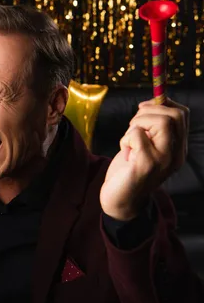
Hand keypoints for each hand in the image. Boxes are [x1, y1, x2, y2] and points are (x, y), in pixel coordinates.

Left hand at [100, 98, 188, 220]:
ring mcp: (164, 160)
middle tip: (133, 126)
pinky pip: (138, 135)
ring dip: (136, 124)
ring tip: (129, 140)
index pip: (182, 114)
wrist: (120, 201)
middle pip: (175, 115)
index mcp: (177, 148)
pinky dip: (126, 137)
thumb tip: (152, 102)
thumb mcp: (145, 146)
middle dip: (149, 111)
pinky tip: (125, 151)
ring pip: (161, 122)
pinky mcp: (146, 165)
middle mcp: (176, 154)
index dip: (162, 104)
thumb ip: (151, 128)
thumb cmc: (129, 170)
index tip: (143, 109)